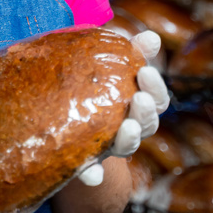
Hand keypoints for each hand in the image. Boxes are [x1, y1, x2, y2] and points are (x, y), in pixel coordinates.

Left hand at [77, 30, 169, 185]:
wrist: (55, 110)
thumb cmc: (89, 80)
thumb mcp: (106, 61)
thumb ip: (129, 50)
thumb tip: (152, 37)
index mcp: (137, 104)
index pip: (157, 99)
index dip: (155, 87)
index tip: (146, 71)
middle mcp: (129, 128)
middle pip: (147, 125)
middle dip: (146, 112)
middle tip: (139, 98)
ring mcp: (109, 146)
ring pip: (126, 147)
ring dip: (130, 139)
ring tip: (126, 126)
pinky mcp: (86, 161)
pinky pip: (91, 171)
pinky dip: (93, 174)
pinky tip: (92, 175)